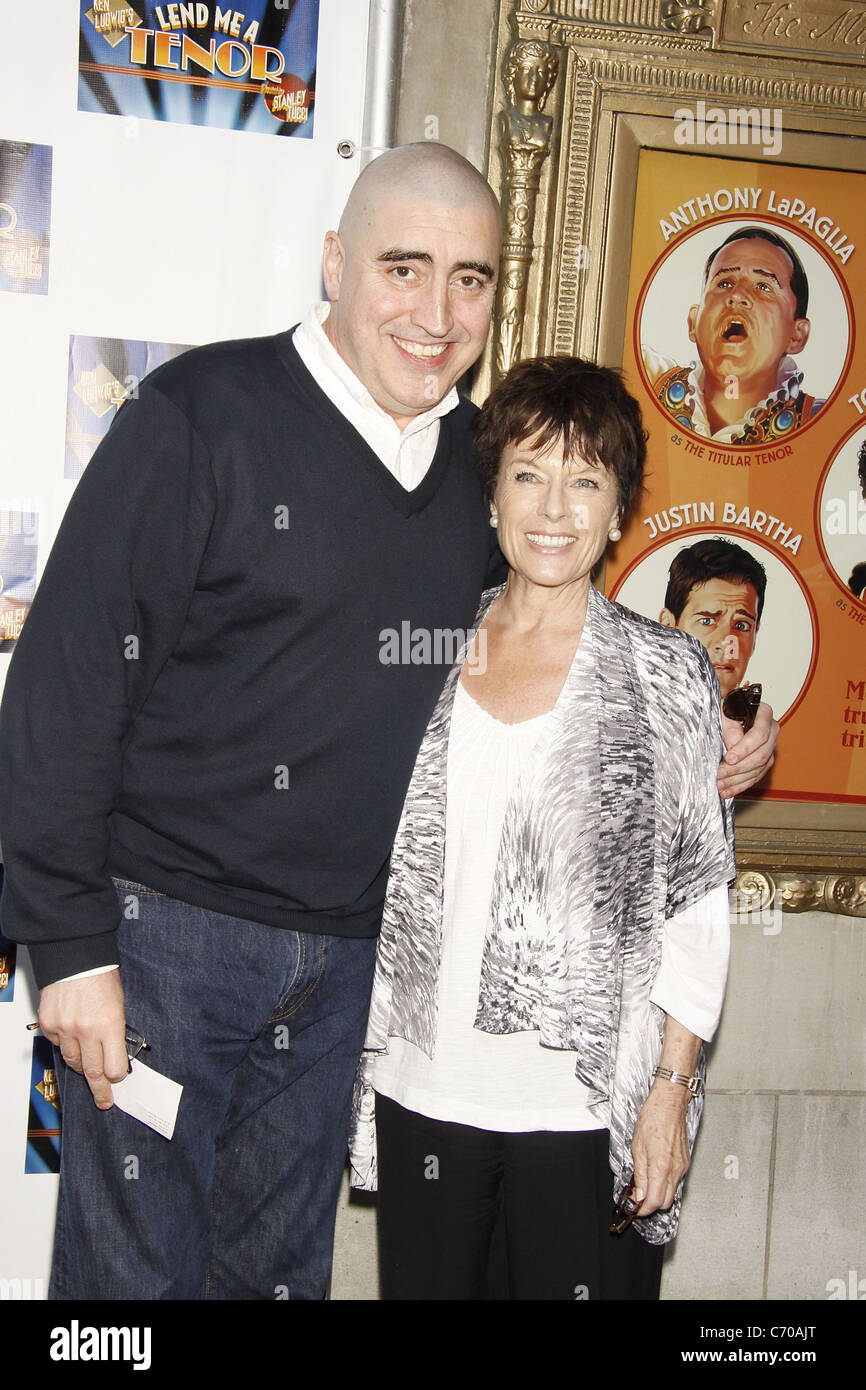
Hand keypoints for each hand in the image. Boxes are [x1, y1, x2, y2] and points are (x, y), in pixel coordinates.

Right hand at [39, 971, 126, 1109]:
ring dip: (82, 1066)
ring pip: (73, 1062)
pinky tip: (73, 1036)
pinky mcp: (48, 1025)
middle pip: (92, 1072)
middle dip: (100, 1089)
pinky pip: (57, 1046)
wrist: (76, 957)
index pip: (114, 1067)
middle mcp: (86, 1030)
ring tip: (88, 1068)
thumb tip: (114, 1054)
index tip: (117, 1078)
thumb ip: (115, 1031)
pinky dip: (65, 1045)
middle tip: (104, 1100)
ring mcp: (64, 1029)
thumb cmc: (100, 976)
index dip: (117, 1076)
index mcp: (109, 1024)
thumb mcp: (119, 1005)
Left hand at [630, 1084, 690, 1216]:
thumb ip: (639, 1175)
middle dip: (651, 1204)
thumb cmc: (652, 1120)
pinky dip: (665, 1182)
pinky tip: (656, 1172)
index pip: (654, 1202)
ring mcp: (682, 1167)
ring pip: (672, 1192)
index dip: (643, 1210)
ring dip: (659, 1193)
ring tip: (645, 1183)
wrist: (669, 1106)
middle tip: (638, 1198)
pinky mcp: (685, 1162)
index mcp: (661, 1168)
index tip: (635, 1209)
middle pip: (665, 1202)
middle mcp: (675, 1170)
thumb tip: (638, 1195)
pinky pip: (676, 1180)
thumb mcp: (638, 1149)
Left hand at [718, 700, 778, 797]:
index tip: (729, 758)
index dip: (745, 749)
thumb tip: (734, 746)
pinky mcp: (764, 761)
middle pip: (761, 755)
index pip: (760, 734)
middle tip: (720, 773)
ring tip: (720, 784)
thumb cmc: (727, 707)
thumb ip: (730, 727)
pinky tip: (728, 790)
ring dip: (738, 780)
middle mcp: (772, 730)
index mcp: (764, 713)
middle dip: (739, 768)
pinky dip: (740, 785)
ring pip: (759, 769)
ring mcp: (770, 747)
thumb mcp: (725, 710)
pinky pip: (756, 776)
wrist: (730, 711)